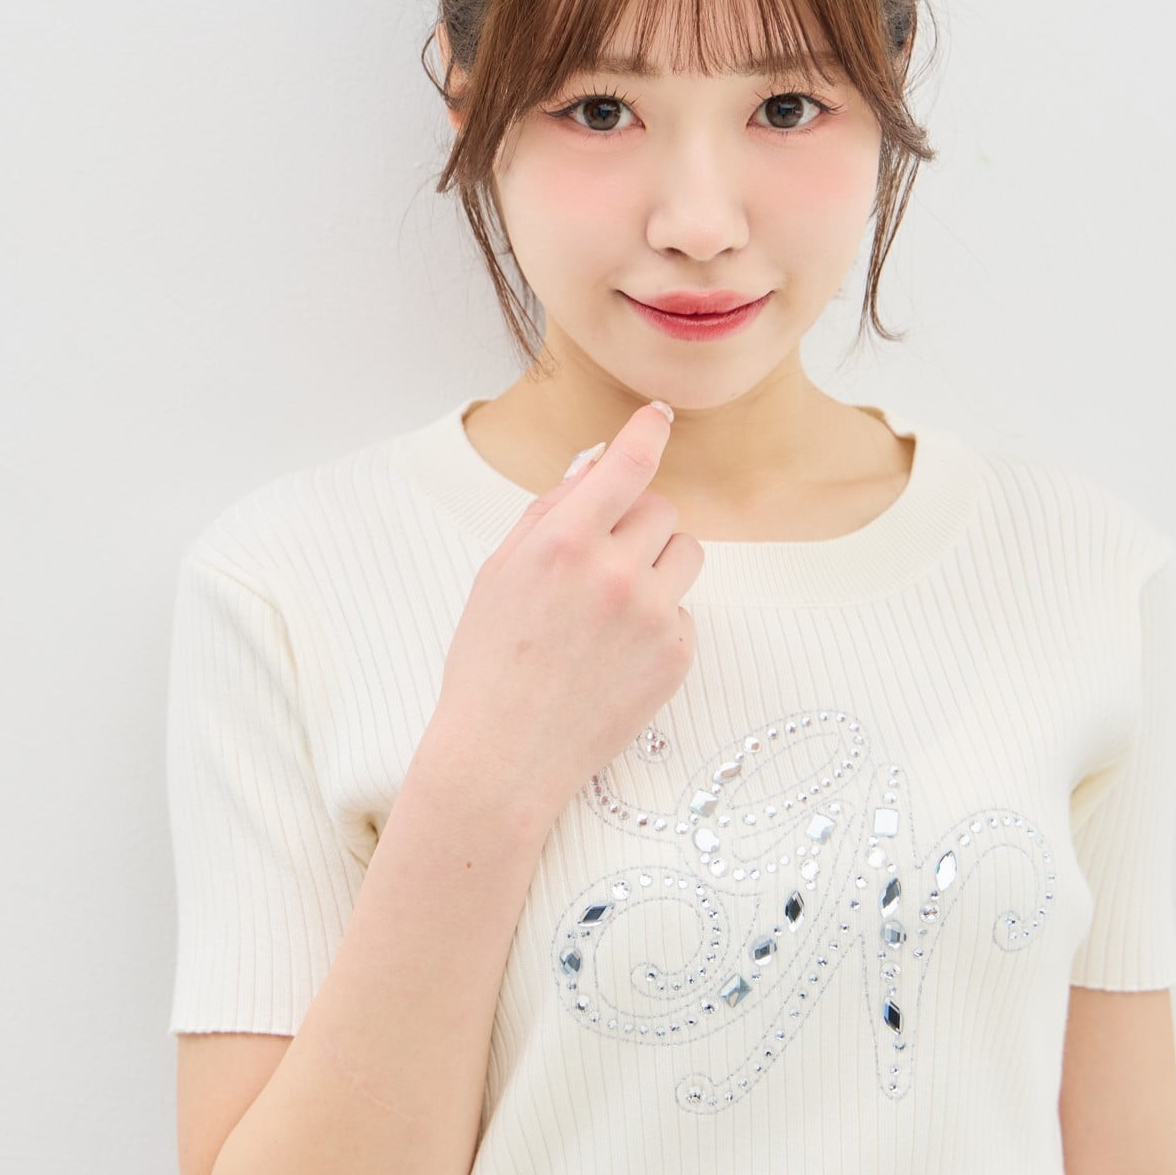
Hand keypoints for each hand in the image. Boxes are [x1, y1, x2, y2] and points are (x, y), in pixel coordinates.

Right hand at [431, 401, 703, 810]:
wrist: (503, 757)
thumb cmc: (488, 664)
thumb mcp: (499, 575)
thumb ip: (547, 514)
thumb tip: (593, 469)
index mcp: (563, 542)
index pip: (626, 465)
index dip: (646, 433)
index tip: (659, 417)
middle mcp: (615, 572)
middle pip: (661, 508)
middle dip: (636, 523)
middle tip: (602, 560)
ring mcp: (653, 616)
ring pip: (686, 552)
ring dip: (658, 564)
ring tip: (614, 606)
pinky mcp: (677, 656)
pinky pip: (685, 609)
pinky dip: (660, 620)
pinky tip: (617, 654)